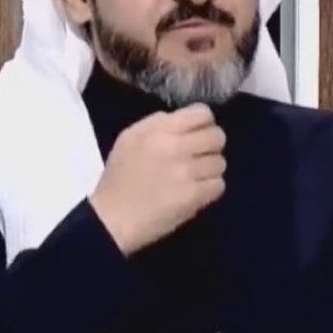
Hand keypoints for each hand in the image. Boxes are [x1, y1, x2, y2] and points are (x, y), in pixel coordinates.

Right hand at [89, 103, 225, 255]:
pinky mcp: (193, 197)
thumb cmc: (119, 177)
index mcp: (159, 129)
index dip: (205, 122)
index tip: (199, 132)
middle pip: (217, 137)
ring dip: (210, 169)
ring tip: (196, 176)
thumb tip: (183, 121)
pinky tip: (196, 191)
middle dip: (212, 145)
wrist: (113, 218)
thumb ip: (157, 123)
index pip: (202, 113)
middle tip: (200, 155)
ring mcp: (186, 173)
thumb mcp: (129, 138)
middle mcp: (176, 147)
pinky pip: (219, 185)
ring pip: (220, 162)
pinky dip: (210, 188)